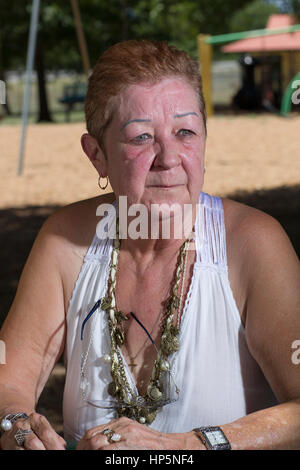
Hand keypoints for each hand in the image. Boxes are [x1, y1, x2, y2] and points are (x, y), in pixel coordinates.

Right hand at [0, 412, 65, 449]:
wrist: (13, 427)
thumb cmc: (33, 429)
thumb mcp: (43, 428)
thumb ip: (53, 437)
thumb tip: (63, 446)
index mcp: (35, 419)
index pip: (46, 432)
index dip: (54, 444)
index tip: (61, 450)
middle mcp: (23, 425)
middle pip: (34, 442)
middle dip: (45, 451)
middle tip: (54, 454)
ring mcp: (14, 436)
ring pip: (25, 449)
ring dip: (36, 453)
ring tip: (44, 455)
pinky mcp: (8, 445)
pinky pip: (19, 452)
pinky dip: (27, 454)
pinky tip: (33, 455)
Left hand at [76, 416, 204, 449]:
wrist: (170, 446)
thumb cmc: (151, 445)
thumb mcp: (132, 434)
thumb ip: (117, 436)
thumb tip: (97, 445)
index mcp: (121, 423)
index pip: (93, 432)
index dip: (83, 444)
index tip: (80, 450)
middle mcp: (123, 427)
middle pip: (93, 438)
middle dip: (84, 449)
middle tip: (80, 454)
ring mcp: (127, 436)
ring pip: (98, 445)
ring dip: (92, 451)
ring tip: (88, 455)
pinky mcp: (131, 443)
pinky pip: (110, 450)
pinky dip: (104, 454)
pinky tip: (104, 457)